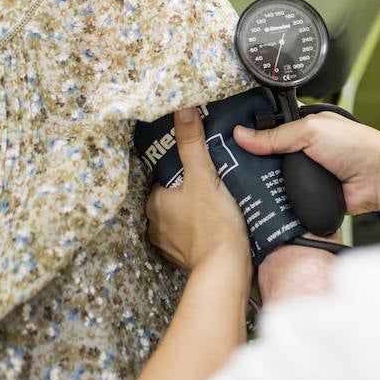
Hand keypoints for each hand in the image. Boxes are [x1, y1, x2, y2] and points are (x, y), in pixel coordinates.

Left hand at [146, 108, 250, 273]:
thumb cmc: (214, 224)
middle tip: (213, 179)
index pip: (164, 176)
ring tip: (218, 199)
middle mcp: (154, 224)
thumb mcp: (203, 177)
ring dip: (194, 209)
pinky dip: (200, 228)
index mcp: (154, 202)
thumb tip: (182, 111)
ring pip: (180, 216)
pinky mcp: (183, 257)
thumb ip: (191, 144)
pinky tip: (218, 221)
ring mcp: (168, 243)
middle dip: (189, 189)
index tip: (200, 164)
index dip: (182, 168)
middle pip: (173, 195)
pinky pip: (189, 234)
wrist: (226, 269)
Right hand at [234, 112, 379, 215]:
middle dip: (254, 159)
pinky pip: (285, 199)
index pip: (272, 127)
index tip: (230, 136)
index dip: (253, 131)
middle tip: (230, 162)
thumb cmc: (357, 146)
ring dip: (264, 181)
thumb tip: (243, 135)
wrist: (379, 180)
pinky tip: (261, 199)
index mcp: (306, 127)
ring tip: (239, 182)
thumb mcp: (311, 130)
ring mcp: (306, 174)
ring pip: (274, 178)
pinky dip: (277, 200)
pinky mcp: (308, 195)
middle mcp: (305, 150)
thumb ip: (276, 135)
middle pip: (269, 154)